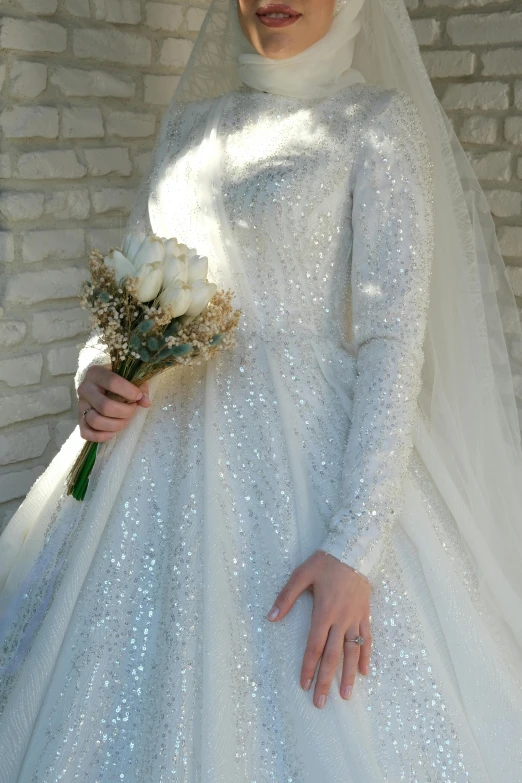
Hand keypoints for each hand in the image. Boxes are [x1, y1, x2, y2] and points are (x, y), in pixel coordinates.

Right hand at [77, 363, 150, 442]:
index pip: (112, 382)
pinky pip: (86, 433)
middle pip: (105, 406)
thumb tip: (145, 402)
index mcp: (96, 373)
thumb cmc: (116, 380)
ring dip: (116, 425)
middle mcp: (85, 389)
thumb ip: (139, 387)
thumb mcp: (128, 377)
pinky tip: (112, 433)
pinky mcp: (79, 419)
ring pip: (95, 421)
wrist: (97, 384)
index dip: (129, 391)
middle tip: (133, 409)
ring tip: (125, 420)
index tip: (138, 396)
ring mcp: (80, 405)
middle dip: (125, 412)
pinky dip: (100, 436)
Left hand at [266, 549, 371, 708]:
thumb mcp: (301, 575)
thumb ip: (286, 597)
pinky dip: (365, 656)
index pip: (314, 646)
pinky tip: (364, 672)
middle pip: (332, 655)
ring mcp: (355, 618)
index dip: (309, 667)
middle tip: (321, 703)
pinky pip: (366, 639)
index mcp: (324, 612)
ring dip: (348, 675)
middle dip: (326, 680)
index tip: (304, 685)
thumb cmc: (325, 562)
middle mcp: (341, 620)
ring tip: (346, 695)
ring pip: (352, 652)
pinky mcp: (365, 614)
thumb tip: (270, 618)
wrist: (354, 549)